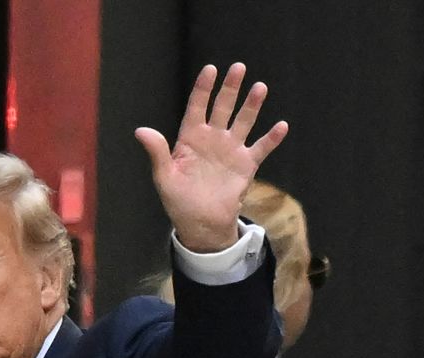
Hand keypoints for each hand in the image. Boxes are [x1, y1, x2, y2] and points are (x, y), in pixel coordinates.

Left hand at [135, 63, 288, 251]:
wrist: (201, 224)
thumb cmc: (178, 201)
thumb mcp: (164, 177)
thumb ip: (157, 152)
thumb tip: (141, 131)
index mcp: (190, 138)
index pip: (197, 106)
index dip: (203, 88)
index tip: (210, 69)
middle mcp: (212, 139)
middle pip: (222, 107)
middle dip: (230, 88)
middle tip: (238, 67)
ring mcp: (231, 150)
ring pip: (243, 122)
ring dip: (252, 105)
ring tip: (260, 88)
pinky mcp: (246, 165)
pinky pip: (261, 148)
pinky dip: (271, 138)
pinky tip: (282, 126)